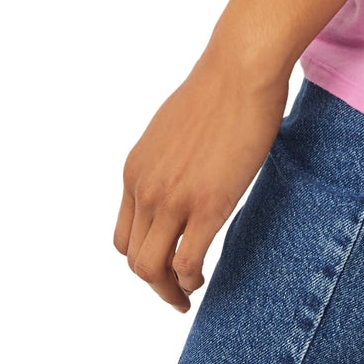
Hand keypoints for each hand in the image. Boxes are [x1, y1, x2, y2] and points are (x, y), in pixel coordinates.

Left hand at [113, 44, 289, 311]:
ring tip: (187, 294)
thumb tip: (180, 172)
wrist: (239, 69)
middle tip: (176, 291)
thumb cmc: (218, 90)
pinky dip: (190, 280)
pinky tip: (202, 278)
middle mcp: (144, 188)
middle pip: (133, 258)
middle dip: (154, 282)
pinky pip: (187, 262)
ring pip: (152, 268)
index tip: (165, 264)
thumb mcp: (172, 129)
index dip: (142, 257)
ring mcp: (173, 199)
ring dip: (168, 290)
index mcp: (135, 171)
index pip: (124, 235)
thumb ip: (166, 160)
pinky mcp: (207, 204)